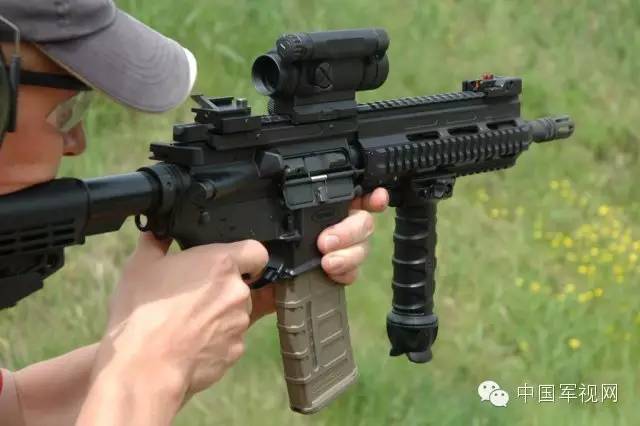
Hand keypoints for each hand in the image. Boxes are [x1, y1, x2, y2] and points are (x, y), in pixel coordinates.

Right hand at [99, 233, 267, 395]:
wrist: (144, 366)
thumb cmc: (142, 315)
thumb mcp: (140, 266)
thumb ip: (155, 242)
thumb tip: (156, 231)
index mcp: (221, 264)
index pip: (257, 252)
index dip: (247, 258)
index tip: (233, 264)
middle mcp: (237, 292)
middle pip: (243, 285)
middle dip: (223, 289)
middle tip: (194, 296)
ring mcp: (239, 323)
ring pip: (236, 314)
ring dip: (219, 315)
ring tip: (187, 323)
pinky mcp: (235, 351)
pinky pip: (230, 340)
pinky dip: (216, 341)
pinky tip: (190, 343)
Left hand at [249, 188, 388, 322]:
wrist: (245, 286)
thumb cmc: (249, 249)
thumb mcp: (261, 222)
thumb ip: (279, 208)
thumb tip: (285, 193)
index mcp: (315, 206)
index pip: (350, 192)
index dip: (369, 194)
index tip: (375, 198)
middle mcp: (331, 225)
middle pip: (361, 220)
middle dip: (349, 230)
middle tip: (325, 242)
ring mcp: (338, 251)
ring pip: (361, 246)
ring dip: (349, 253)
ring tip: (328, 262)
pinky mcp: (335, 275)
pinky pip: (353, 272)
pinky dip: (347, 272)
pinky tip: (334, 274)